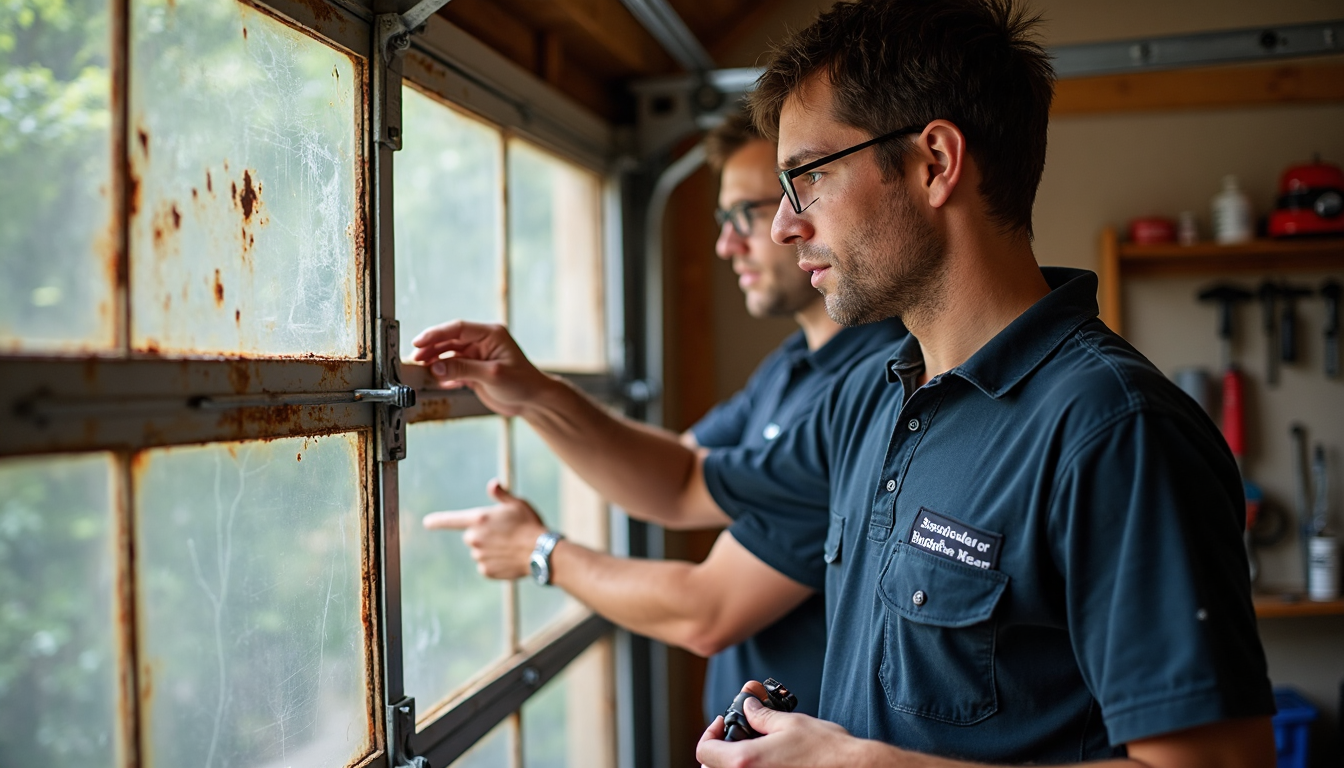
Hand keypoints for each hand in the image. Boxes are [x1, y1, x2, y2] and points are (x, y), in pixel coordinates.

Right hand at [410, 320, 552, 416]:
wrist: (533, 401)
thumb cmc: (522, 383)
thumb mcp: (492, 375)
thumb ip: (463, 369)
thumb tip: (435, 366)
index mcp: (490, 334)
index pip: (458, 328)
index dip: (436, 334)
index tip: (419, 342)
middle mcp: (482, 342)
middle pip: (450, 340)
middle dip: (432, 348)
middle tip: (416, 359)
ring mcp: (477, 356)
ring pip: (449, 354)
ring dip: (436, 361)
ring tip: (422, 370)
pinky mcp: (474, 370)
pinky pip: (454, 368)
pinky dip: (444, 374)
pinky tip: (438, 381)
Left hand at [422, 480, 547, 579]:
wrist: (541, 552)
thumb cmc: (530, 524)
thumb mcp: (517, 504)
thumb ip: (501, 495)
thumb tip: (493, 484)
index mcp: (479, 519)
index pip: (451, 520)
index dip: (437, 521)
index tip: (427, 523)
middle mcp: (475, 538)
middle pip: (471, 536)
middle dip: (483, 534)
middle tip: (505, 533)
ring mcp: (479, 556)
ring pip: (479, 551)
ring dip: (490, 549)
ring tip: (511, 546)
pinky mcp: (486, 570)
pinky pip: (486, 565)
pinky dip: (495, 562)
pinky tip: (509, 558)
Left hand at [697, 682, 864, 767]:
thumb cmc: (825, 750)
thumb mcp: (788, 723)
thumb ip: (760, 715)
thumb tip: (748, 706)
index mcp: (745, 761)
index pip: (705, 750)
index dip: (710, 733)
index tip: (722, 724)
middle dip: (719, 750)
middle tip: (734, 736)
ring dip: (733, 762)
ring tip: (752, 748)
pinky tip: (768, 761)